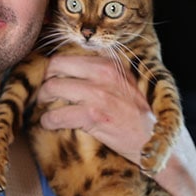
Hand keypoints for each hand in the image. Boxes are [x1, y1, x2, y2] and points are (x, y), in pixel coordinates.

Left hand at [37, 54, 154, 164]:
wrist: (152, 138)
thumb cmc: (137, 113)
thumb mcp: (124, 83)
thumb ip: (102, 72)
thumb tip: (73, 69)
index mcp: (108, 64)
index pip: (67, 57)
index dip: (52, 70)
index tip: (48, 80)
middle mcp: (103, 74)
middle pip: (55, 67)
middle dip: (44, 81)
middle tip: (42, 94)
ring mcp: (98, 94)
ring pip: (52, 88)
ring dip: (43, 101)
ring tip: (44, 110)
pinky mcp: (94, 116)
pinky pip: (58, 115)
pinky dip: (49, 120)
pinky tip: (49, 124)